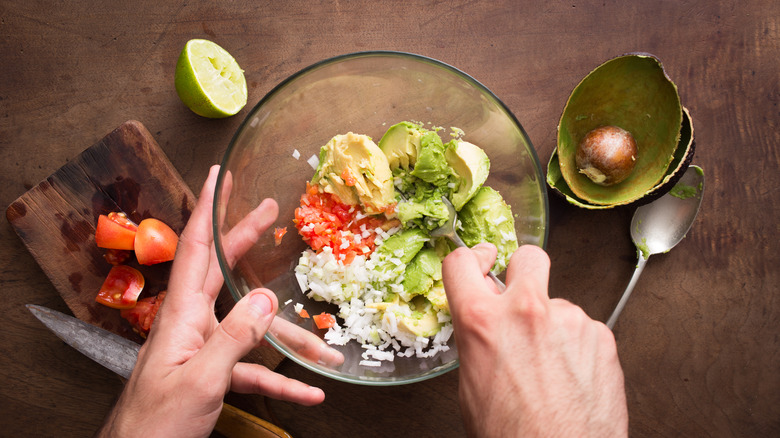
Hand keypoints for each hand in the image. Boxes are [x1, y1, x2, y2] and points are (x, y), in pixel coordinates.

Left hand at [98, 165, 324, 437]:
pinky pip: (251, 370)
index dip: (207, 208)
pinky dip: (280, 379)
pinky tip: (308, 390)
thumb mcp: (201, 379)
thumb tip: (266, 296)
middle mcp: (192, 324)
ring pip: (250, 330)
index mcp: (182, 314)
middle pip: (222, 272)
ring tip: (324, 348)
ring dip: (287, 339)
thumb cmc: (157, 423)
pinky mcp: (211, 375)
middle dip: (245, 239)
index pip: (195, 248)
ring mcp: (202, 349)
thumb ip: (234, 337)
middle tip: (268, 210)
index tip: (219, 174)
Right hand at [442, 244, 627, 437]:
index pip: (462, 262)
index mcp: (483, 322)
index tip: (481, 262)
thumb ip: (478, 337)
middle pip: (528, 257)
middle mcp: (527, 311)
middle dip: (523, 271)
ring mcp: (569, 320)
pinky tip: (571, 376)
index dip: (470, 259)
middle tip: (522, 296)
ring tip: (550, 367)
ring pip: (558, 303)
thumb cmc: (513, 434)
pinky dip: (578, 347)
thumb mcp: (471, 383)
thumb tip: (483, 319)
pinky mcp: (601, 335)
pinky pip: (583, 329)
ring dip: (553, 325)